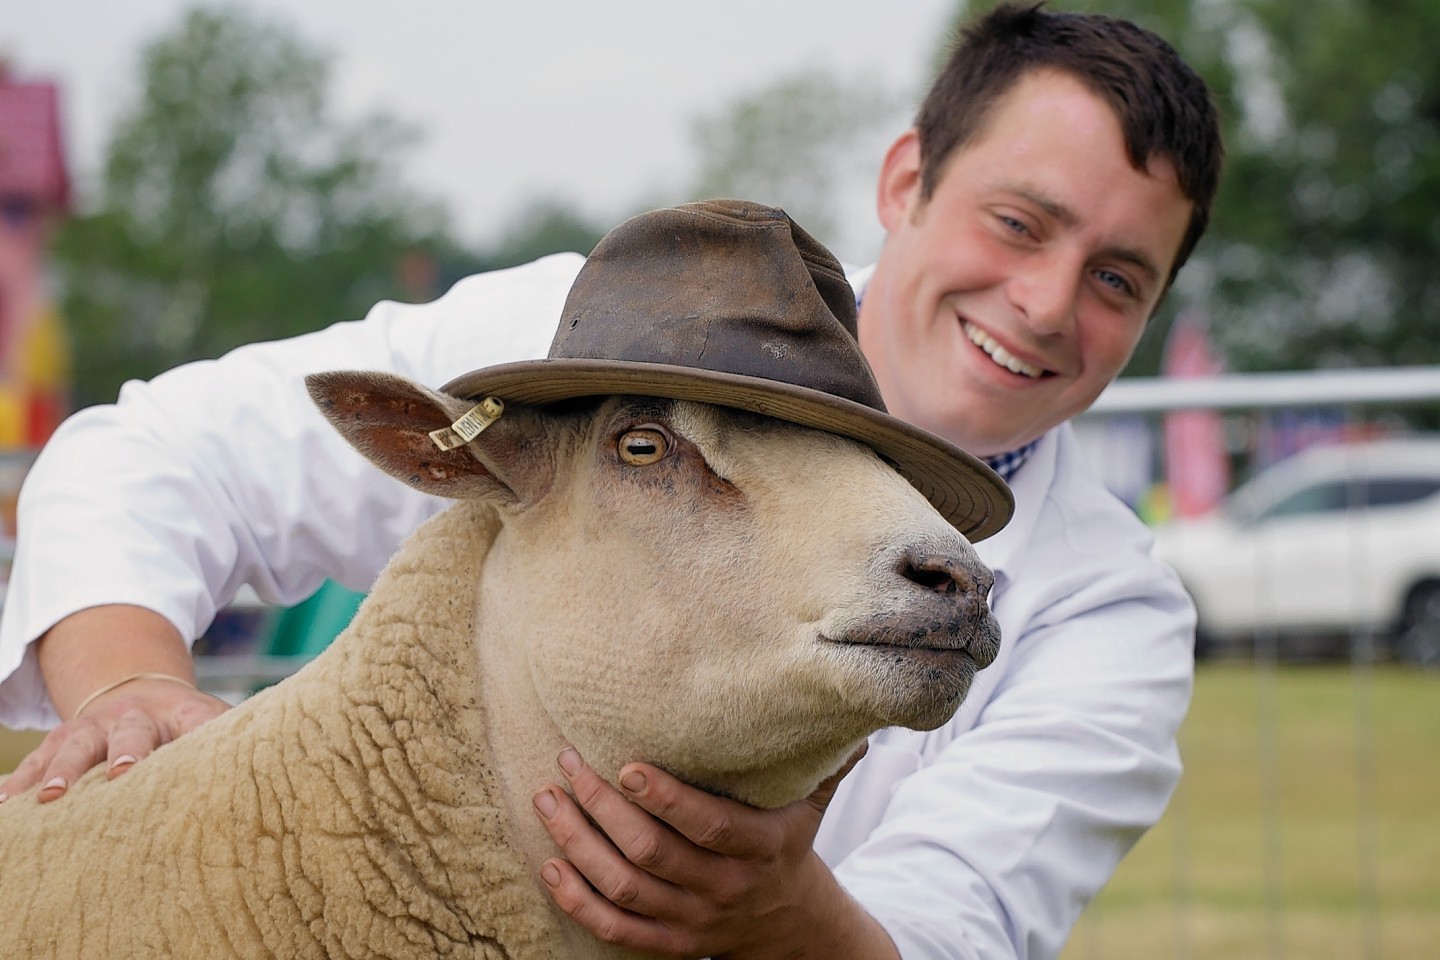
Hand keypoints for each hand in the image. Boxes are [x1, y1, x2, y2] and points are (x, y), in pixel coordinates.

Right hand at [0, 679, 229, 802]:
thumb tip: (281, 763)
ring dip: (61, 771)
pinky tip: (4, 803)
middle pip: (127, 733)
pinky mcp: (63, 739)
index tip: (168, 762)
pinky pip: (36, 758)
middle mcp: (133, 716)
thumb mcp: (214, 723)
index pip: (190, 722)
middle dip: (122, 753)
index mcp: (181, 712)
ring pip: (75, 746)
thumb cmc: (188, 722)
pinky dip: (19, 780)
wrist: (141, 690)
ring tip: (48, 799)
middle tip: (118, 775)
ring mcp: (94, 727)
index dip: (186, 737)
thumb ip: (236, 739)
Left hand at [532, 744, 898, 959]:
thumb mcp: (811, 803)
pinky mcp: (669, 943)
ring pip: (625, 888)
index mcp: (759, 848)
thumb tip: (851, 715)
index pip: (708, 825)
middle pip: (653, 852)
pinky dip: (577, 901)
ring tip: (548, 800)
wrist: (791, 924)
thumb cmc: (789, 843)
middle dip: (603, 807)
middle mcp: (724, 887)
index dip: (666, 799)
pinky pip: (615, 929)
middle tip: (567, 763)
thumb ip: (825, 760)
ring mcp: (693, 921)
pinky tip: (550, 865)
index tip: (626, 764)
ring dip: (579, 845)